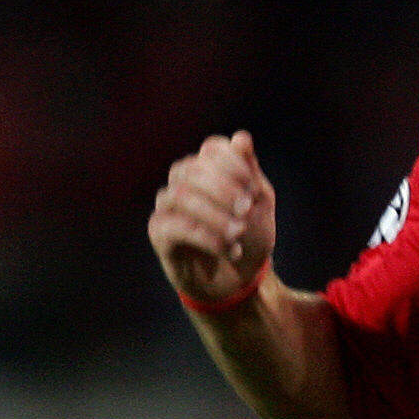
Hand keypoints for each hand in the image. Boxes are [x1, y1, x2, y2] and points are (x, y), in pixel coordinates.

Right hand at [149, 130, 275, 307]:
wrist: (240, 280)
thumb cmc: (249, 237)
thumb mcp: (259, 203)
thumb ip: (250, 171)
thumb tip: (241, 138)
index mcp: (208, 167)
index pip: (212, 148)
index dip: (232, 164)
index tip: (254, 189)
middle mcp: (183, 180)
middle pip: (193, 169)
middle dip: (223, 188)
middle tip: (247, 210)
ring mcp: (168, 205)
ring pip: (181, 195)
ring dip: (215, 215)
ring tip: (238, 234)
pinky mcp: (159, 232)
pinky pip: (175, 226)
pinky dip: (207, 237)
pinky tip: (229, 250)